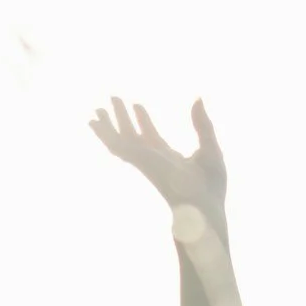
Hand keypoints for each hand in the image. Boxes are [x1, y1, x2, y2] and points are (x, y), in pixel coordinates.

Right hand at [89, 97, 226, 225]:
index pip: (151, 137)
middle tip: (114, 99)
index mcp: (169, 159)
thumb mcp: (209, 147)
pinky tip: (95, 123)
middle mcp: (153, 160)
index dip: (143, 121)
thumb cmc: (211, 186)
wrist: (203, 206)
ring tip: (97, 109)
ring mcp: (144, 161)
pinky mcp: (139, 161)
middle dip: (123, 119)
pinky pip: (117, 146)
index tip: (137, 106)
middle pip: (133, 136)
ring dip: (108, 125)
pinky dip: (105, 134)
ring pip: (120, 140)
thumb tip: (198, 99)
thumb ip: (202, 124)